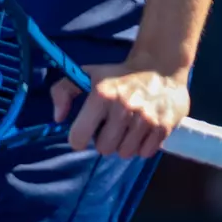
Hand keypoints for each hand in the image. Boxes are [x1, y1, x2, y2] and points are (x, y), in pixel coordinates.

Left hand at [49, 60, 190, 159]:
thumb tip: (58, 117)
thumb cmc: (117, 75)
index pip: (79, 137)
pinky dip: (142, 146)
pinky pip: (145, 153)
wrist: (160, 67)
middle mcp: (123, 107)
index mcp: (101, 95)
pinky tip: (142, 130)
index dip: (79, 137)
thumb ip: (62, 91)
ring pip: (125, 153)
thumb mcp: (86, 74)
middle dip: (104, 140)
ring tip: (127, 127)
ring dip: (124, 144)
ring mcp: (145, 118)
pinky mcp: (163, 127)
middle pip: (104, 148)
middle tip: (111, 125)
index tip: (85, 131)